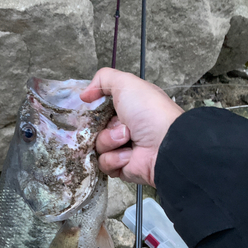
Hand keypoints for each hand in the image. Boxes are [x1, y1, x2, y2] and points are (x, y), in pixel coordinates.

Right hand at [80, 68, 183, 186]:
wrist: (164, 144)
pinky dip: (116, 158)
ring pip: (98, 146)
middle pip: (95, 129)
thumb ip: (103, 79)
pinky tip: (129, 155)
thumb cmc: (148, 112)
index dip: (94, 109)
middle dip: (104, 126)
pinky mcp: (120, 168)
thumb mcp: (126, 84)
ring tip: (128, 139)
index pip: (99, 109)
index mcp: (126, 109)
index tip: (91, 106)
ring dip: (110, 141)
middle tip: (120, 124)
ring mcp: (121, 149)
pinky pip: (104, 163)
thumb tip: (83, 95)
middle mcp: (123, 128)